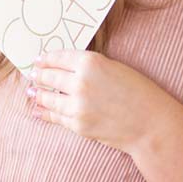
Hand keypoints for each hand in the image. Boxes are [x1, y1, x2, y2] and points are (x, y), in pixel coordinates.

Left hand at [27, 50, 177, 153]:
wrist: (151, 123)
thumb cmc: (138, 91)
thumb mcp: (114, 67)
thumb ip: (89, 66)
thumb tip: (65, 67)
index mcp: (91, 62)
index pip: (59, 57)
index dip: (46, 58)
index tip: (38, 59)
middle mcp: (80, 82)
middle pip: (49, 76)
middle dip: (38, 75)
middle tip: (32, 73)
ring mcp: (77, 105)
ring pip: (47, 97)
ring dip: (37, 93)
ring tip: (31, 90)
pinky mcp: (78, 125)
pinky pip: (54, 117)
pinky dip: (43, 112)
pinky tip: (37, 109)